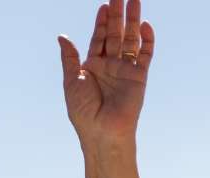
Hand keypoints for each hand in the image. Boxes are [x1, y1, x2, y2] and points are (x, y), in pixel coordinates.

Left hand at [58, 0, 153, 148]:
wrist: (101, 131)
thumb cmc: (82, 111)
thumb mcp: (71, 81)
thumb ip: (69, 58)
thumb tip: (62, 36)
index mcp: (92, 66)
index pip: (98, 38)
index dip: (101, 22)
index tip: (104, 5)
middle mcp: (110, 66)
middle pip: (115, 34)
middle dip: (118, 14)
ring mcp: (125, 69)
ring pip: (130, 39)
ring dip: (133, 20)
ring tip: (135, 0)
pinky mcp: (139, 76)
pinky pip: (145, 54)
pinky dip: (147, 40)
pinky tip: (145, 25)